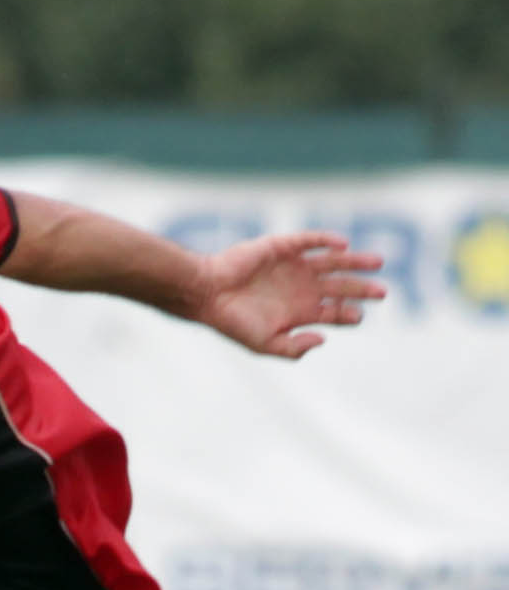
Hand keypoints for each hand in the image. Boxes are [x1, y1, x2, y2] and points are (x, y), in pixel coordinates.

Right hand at [193, 230, 384, 358]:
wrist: (207, 294)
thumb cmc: (231, 322)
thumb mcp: (263, 344)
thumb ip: (292, 349)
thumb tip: (323, 339)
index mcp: (297, 312)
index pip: (333, 312)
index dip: (349, 313)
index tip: (359, 315)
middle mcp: (300, 288)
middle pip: (339, 287)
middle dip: (361, 289)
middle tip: (382, 292)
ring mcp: (293, 266)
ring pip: (333, 262)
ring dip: (355, 262)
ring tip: (378, 264)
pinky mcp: (283, 247)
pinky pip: (311, 241)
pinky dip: (328, 241)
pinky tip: (343, 246)